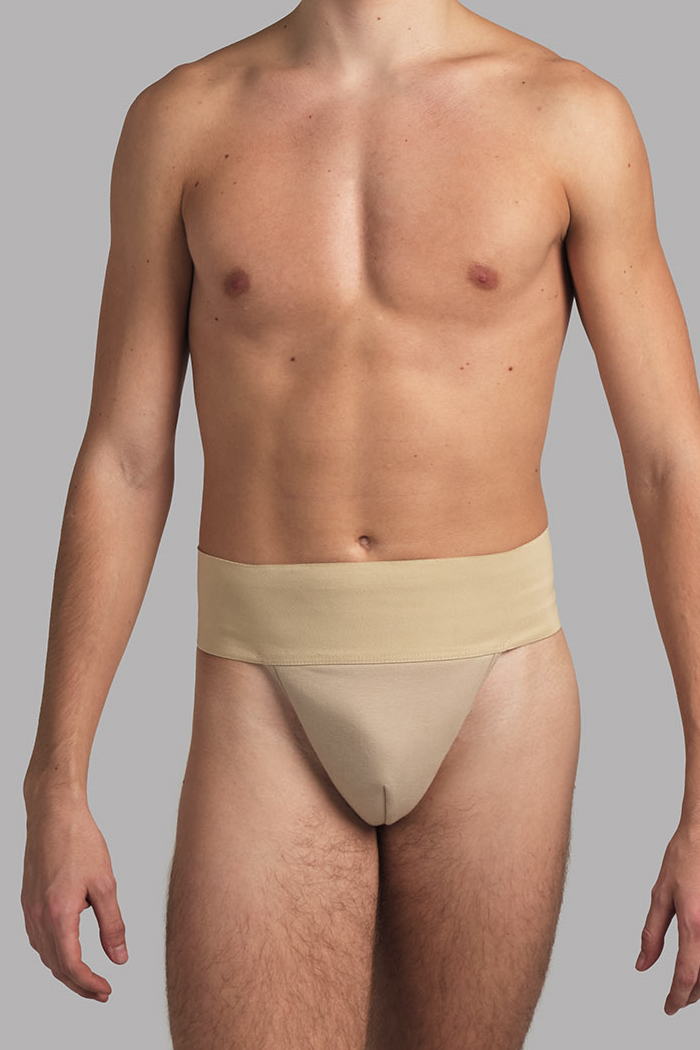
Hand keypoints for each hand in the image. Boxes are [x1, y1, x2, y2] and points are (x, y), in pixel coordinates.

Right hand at [21, 799, 127, 1000]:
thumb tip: (119, 957)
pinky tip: (67, 949)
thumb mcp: (105, 884)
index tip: (107, 990)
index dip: (89, 984)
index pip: (72, 966)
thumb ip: (112, 924)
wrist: (54, 814)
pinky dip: (53, 952)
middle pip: (56, 966)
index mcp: (58, 915)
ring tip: (87, 976)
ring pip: (45, 954)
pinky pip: (38, 938)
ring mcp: (29, 909)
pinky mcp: (28, 900)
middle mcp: (38, 917)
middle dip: (79, 984)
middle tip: (101, 992)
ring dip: (65, 970)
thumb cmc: (78, 841)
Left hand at [636, 821, 699, 1013]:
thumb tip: (642, 964)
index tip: (668, 1008)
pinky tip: (699, 963)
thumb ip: (652, 933)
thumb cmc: (686, 857)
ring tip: (687, 986)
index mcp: (694, 923)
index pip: (686, 975)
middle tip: (676, 1000)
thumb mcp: (660, 894)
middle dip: (690, 995)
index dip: (676, 997)